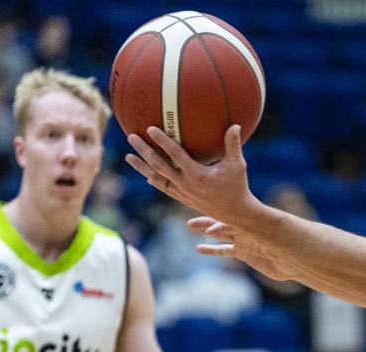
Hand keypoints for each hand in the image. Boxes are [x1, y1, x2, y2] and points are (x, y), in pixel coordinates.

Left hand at [124, 125, 262, 226]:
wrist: (235, 213)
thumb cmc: (237, 187)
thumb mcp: (237, 165)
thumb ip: (233, 145)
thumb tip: (235, 124)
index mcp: (195, 174)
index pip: (174, 155)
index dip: (162, 141)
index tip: (150, 129)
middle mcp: (185, 184)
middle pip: (158, 165)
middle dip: (143, 151)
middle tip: (131, 137)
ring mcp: (182, 192)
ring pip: (157, 178)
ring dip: (142, 167)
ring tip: (129, 157)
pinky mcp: (183, 198)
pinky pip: (165, 187)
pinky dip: (155, 180)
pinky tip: (147, 176)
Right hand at [187, 216, 291, 280]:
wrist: (294, 256)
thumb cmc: (286, 240)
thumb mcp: (274, 231)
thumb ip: (261, 226)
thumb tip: (256, 223)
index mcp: (250, 221)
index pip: (230, 218)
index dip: (219, 223)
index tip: (207, 230)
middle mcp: (244, 228)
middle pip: (221, 221)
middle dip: (205, 222)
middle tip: (190, 223)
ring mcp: (242, 240)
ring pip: (220, 234)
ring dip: (205, 231)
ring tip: (190, 226)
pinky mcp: (244, 253)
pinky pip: (224, 251)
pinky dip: (212, 250)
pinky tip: (199, 249)